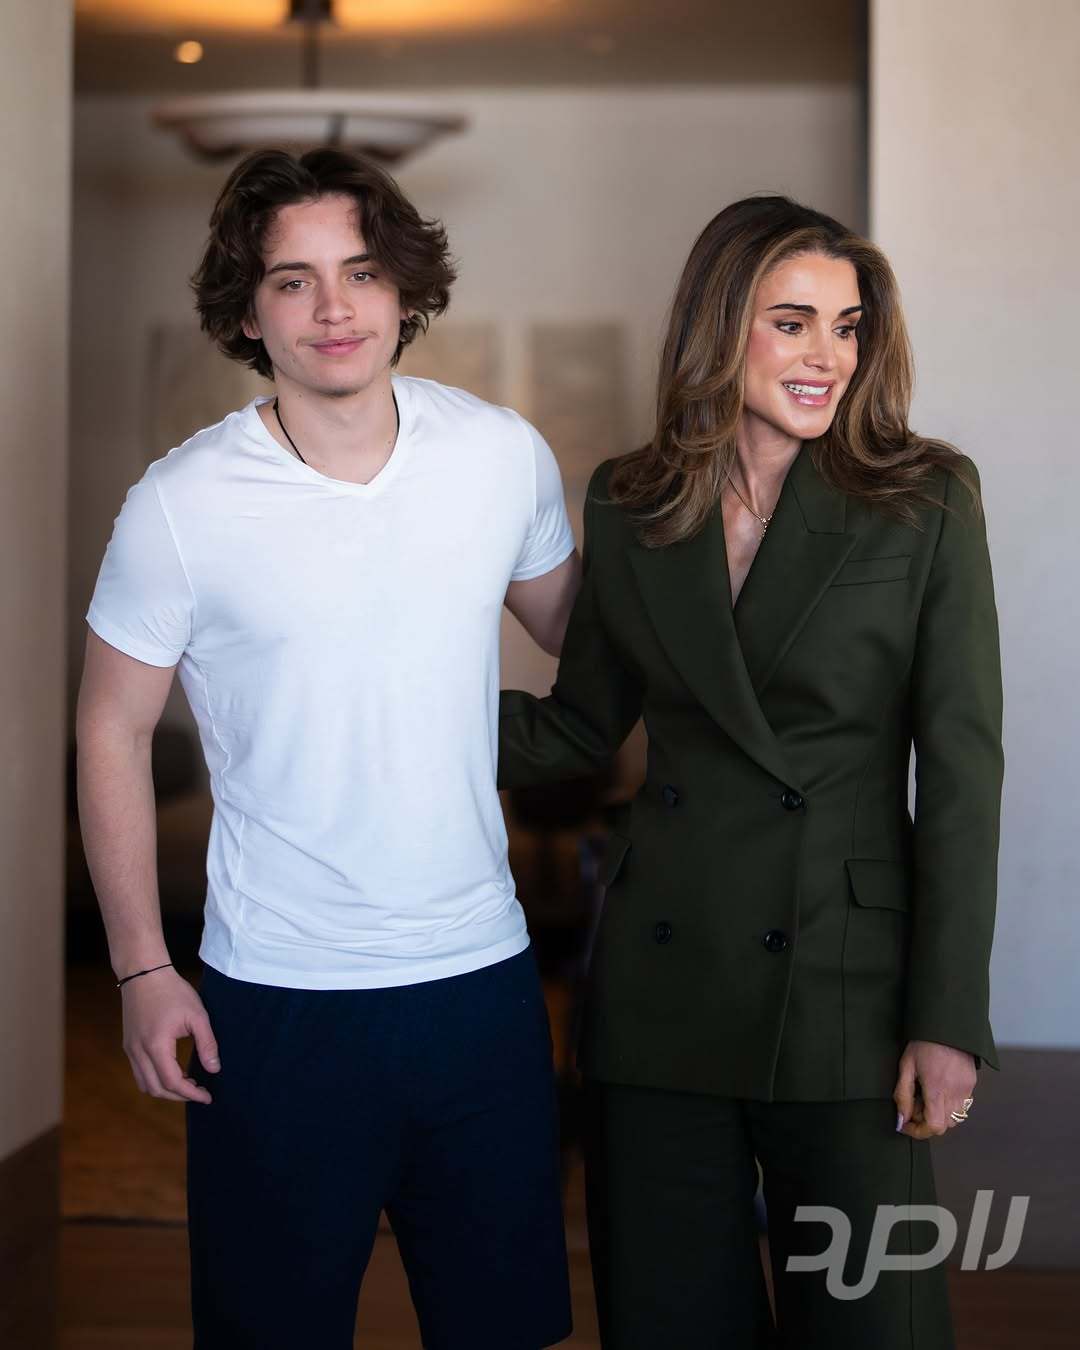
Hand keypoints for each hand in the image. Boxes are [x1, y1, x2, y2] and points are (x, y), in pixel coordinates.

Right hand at [120, 967, 219, 1103]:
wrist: (144, 973)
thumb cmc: (172, 991)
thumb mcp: (197, 1015)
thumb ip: (207, 1044)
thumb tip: (214, 1069)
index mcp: (156, 1046)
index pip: (172, 1083)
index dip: (190, 1094)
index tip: (207, 1097)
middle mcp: (138, 1052)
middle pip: (156, 1089)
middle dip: (179, 1096)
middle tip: (200, 1091)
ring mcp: (130, 1049)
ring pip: (145, 1084)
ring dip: (165, 1090)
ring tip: (188, 1083)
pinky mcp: (128, 1045)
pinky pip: (140, 1072)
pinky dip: (155, 1079)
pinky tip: (173, 1070)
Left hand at [894, 1039, 975, 1138]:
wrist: (947, 1024)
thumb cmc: (923, 1042)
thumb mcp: (906, 1066)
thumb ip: (903, 1095)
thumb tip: (902, 1118)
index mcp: (937, 1088)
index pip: (934, 1126)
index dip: (919, 1131)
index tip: (906, 1124)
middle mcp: (955, 1092)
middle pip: (944, 1125)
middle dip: (927, 1121)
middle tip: (914, 1104)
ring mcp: (966, 1088)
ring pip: (955, 1117)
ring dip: (939, 1114)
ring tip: (926, 1095)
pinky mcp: (972, 1083)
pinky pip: (962, 1104)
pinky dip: (949, 1104)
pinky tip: (938, 1088)